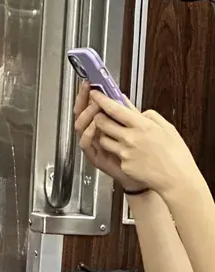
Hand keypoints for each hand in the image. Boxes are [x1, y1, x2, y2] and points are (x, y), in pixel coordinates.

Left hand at [82, 86, 202, 200]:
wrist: (177, 178)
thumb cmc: (175, 153)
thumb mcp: (166, 128)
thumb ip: (149, 115)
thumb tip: (135, 108)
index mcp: (142, 125)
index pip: (114, 109)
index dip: (101, 100)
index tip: (95, 93)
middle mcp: (130, 138)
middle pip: (102, 123)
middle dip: (98, 117)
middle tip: (101, 115)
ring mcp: (124, 152)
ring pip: (103, 139)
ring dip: (105, 135)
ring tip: (118, 136)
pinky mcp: (123, 164)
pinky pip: (113, 154)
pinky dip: (117, 151)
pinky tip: (130, 153)